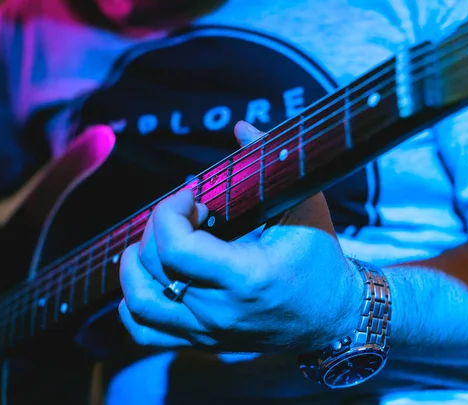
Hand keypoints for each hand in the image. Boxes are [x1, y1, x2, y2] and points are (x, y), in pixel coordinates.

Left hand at [119, 121, 361, 352]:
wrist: (332, 317)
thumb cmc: (320, 259)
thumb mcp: (306, 206)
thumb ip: (271, 162)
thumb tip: (239, 127)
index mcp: (246, 277)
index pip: (176, 248)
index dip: (169, 211)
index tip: (190, 194)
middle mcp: (220, 310)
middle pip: (155, 267)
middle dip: (158, 227)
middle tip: (187, 213)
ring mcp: (207, 330)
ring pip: (141, 303)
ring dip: (134, 266)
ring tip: (157, 241)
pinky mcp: (201, 340)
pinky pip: (146, 331)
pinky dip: (134, 304)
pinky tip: (148, 277)